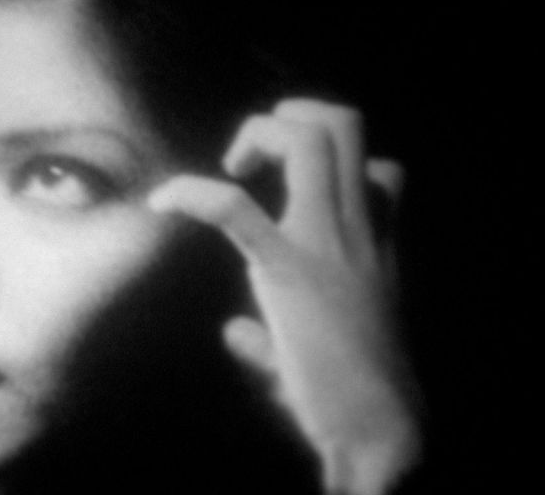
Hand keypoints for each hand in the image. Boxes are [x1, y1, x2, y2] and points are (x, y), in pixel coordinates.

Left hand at [148, 98, 419, 494]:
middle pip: (344, 124)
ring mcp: (328, 242)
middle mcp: (359, 229)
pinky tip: (162, 202)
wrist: (379, 427)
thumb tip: (235, 334)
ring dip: (259, 134)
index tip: (294, 185)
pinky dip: (191, 193)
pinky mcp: (289, 268)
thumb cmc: (354, 395)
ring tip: (230, 166)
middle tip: (254, 155)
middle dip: (292, 116)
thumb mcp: (327, 350)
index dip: (340, 160)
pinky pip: (235, 208)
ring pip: (306, 141)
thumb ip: (277, 335)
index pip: (383, 168)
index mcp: (377, 245)